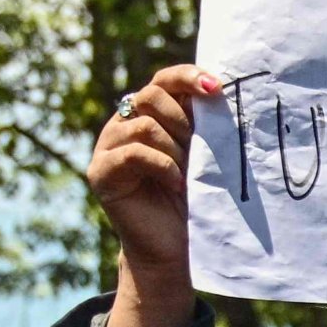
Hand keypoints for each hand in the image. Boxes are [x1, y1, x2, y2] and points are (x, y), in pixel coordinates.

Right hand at [86, 63, 216, 326]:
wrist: (176, 249)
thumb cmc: (197, 201)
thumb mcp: (206, 157)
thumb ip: (206, 126)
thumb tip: (226, 93)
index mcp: (151, 114)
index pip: (165, 80)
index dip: (188, 77)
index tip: (217, 86)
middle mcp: (124, 124)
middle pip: (150, 96)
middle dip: (183, 119)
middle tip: (201, 148)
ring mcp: (108, 147)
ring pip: (142, 124)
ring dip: (174, 147)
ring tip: (189, 174)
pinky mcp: (100, 172)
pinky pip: (132, 153)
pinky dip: (161, 165)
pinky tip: (177, 184)